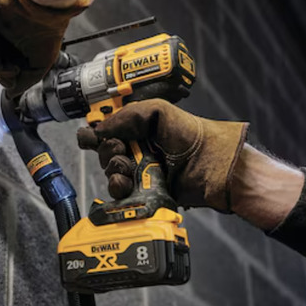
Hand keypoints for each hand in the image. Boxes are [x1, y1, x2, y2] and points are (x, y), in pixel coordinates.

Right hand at [77, 99, 248, 211]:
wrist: (209, 165)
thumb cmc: (191, 136)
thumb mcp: (157, 111)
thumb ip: (125, 117)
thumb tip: (98, 129)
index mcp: (139, 129)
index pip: (107, 132)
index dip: (98, 135)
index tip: (97, 137)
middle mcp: (138, 150)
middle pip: (105, 153)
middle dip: (109, 152)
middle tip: (123, 151)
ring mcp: (140, 172)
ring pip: (110, 174)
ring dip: (113, 171)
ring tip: (126, 169)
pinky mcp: (143, 192)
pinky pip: (120, 193)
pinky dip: (118, 188)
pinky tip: (126, 183)